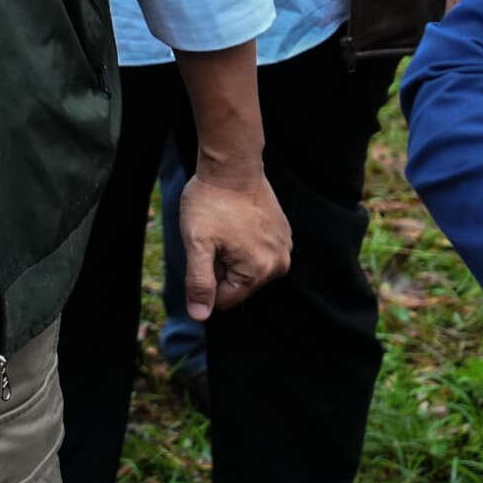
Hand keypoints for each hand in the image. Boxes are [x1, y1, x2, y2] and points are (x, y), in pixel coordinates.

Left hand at [177, 162, 292, 317]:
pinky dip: (244, 241)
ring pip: (247, 267)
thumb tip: (200, 316)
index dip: (207, 279)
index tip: (205, 251)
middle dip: (221, 267)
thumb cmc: (211, 203)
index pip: (224, 299)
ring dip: (231, 254)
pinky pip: (258, 251)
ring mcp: (285, 247)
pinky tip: (236, 220)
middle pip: (238, 284)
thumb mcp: (197, 243)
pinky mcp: (284, 233)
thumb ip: (199, 282)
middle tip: (214, 237)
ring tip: (225, 227)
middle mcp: (279, 264)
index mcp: (259, 271)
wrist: (232, 166)